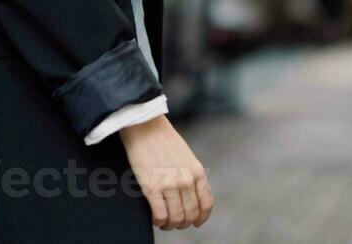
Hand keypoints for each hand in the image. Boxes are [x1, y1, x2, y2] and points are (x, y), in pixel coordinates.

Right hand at [119, 115, 213, 229]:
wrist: (145, 126)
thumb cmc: (162, 139)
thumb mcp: (185, 156)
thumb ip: (190, 174)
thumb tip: (189, 194)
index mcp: (197, 172)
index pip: (206, 204)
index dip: (201, 218)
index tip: (195, 222)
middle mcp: (186, 180)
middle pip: (191, 214)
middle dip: (183, 223)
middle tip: (174, 222)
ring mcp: (170, 185)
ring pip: (176, 218)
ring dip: (170, 225)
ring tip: (163, 222)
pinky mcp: (152, 188)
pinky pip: (160, 215)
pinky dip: (158, 221)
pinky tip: (154, 218)